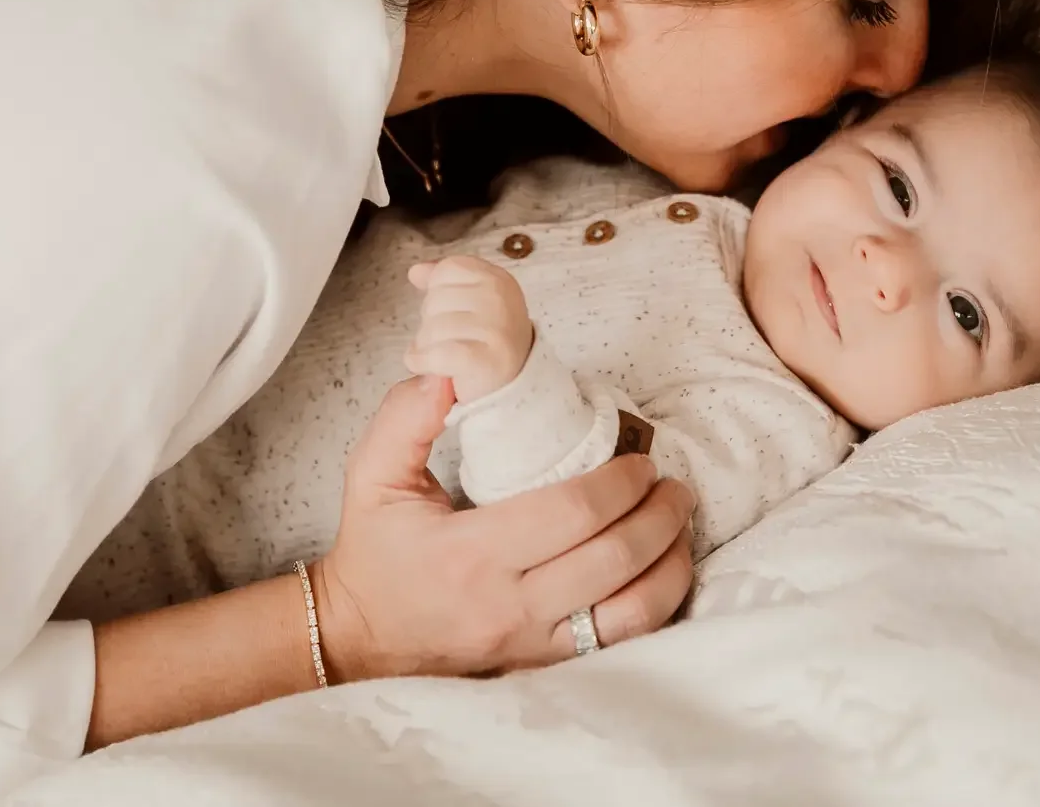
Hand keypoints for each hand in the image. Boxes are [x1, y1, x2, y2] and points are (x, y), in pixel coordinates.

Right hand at [312, 375, 694, 681]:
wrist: (360, 637)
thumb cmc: (374, 551)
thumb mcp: (371, 475)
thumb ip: (406, 418)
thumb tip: (449, 373)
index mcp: (469, 554)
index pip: (568, 515)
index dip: (617, 483)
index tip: (640, 459)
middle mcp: (508, 606)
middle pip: (612, 560)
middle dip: (658, 516)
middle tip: (672, 484)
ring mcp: (530, 644)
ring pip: (630, 613)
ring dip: (669, 563)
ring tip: (679, 524)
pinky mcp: (544, 666)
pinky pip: (620, 642)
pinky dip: (655, 604)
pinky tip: (664, 570)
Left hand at [404, 256, 534, 402]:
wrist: (511, 388)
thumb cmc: (485, 343)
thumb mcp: (469, 302)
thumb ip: (442, 281)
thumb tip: (416, 271)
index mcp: (497, 279)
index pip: (445, 271)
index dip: (438, 295)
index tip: (456, 314)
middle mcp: (499, 298)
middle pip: (433, 301)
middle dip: (431, 325)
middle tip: (454, 342)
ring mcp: (495, 328)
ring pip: (430, 330)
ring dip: (426, 348)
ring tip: (447, 358)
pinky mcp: (484, 360)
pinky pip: (434, 355)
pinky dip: (423, 364)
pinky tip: (433, 368)